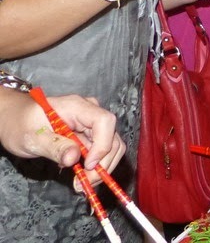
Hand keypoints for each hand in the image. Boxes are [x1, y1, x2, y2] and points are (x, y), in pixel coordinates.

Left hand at [0, 92, 125, 184]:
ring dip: (102, 167)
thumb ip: (54, 147)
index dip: (102, 144)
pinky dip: (96, 166)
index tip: (89, 165)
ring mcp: (92, 123)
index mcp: (77, 106)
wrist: (17, 120)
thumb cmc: (21, 124)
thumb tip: (73, 159)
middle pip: (112, 137)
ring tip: (82, 182)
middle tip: (85, 184)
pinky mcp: (91, 134)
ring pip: (111, 146)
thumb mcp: (32, 138)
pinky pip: (102, 150)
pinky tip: (81, 174)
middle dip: (103, 163)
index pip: (104, 121)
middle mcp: (90, 112)